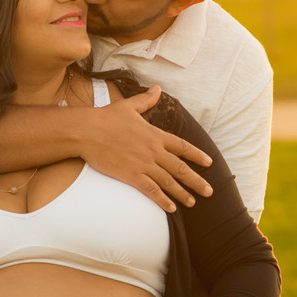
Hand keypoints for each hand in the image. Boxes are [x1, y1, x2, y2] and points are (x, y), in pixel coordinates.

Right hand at [83, 85, 213, 212]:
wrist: (87, 131)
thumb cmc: (106, 118)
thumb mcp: (129, 105)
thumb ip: (146, 100)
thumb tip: (157, 88)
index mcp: (156, 135)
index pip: (182, 147)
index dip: (197, 155)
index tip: (209, 163)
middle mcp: (154, 151)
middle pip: (181, 168)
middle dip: (196, 181)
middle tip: (209, 192)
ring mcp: (144, 165)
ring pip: (169, 182)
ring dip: (182, 193)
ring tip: (192, 202)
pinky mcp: (131, 176)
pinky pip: (152, 191)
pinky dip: (163, 200)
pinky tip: (171, 209)